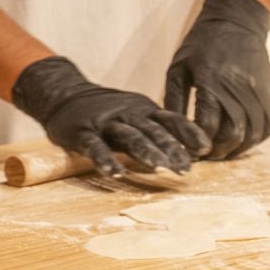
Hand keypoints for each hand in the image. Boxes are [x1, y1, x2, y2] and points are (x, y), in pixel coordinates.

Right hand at [11, 56, 210, 175]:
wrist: (64, 95)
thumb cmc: (108, 112)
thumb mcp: (135, 115)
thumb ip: (157, 131)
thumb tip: (189, 154)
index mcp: (143, 109)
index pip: (170, 120)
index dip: (187, 133)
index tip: (205, 149)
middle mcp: (127, 113)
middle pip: (152, 130)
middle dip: (170, 148)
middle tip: (184, 168)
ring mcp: (104, 122)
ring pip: (127, 136)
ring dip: (144, 151)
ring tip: (158, 168)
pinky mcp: (83, 132)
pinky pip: (95, 146)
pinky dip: (106, 159)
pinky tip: (115, 173)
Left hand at [163, 0, 269, 159]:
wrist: (238, 23)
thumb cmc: (202, 45)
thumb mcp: (178, 68)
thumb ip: (174, 100)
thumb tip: (170, 130)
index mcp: (211, 80)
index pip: (207, 125)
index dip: (198, 144)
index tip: (190, 150)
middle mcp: (238, 87)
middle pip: (232, 134)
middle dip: (216, 151)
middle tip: (205, 155)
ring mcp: (258, 91)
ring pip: (252, 134)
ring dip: (236, 149)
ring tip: (221, 151)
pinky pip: (267, 127)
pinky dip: (255, 140)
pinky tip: (241, 141)